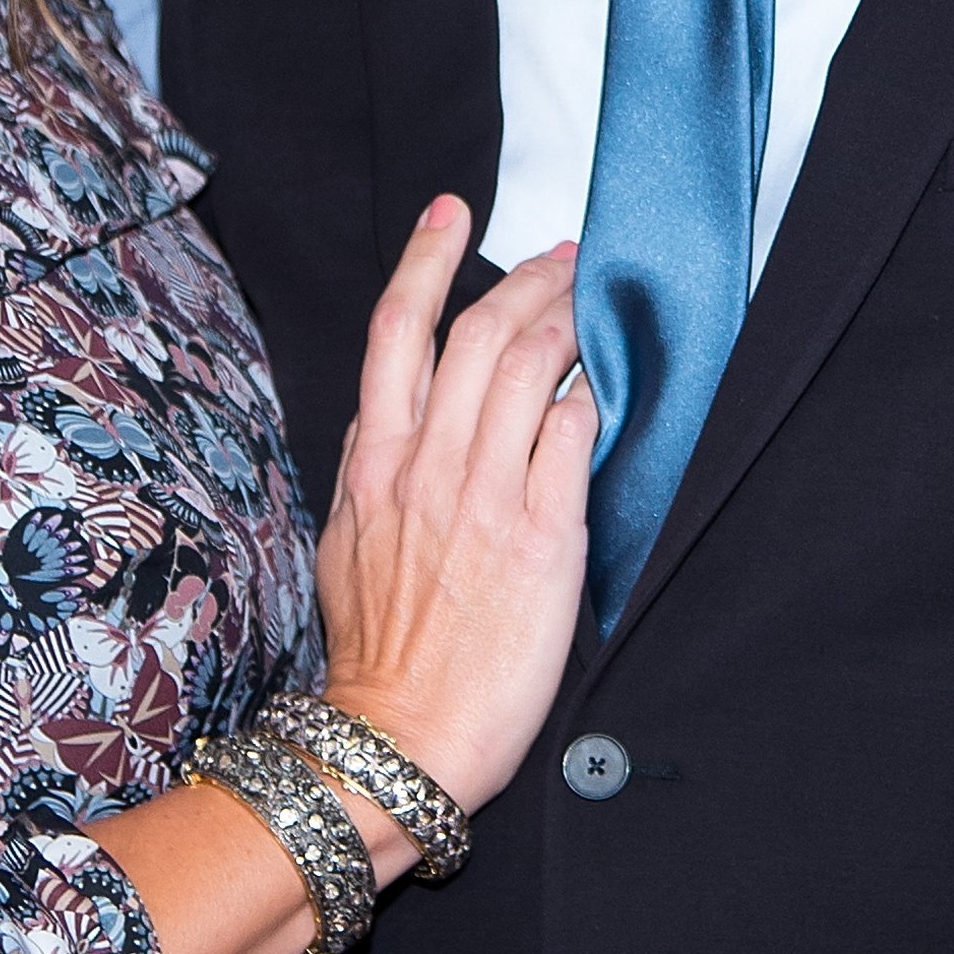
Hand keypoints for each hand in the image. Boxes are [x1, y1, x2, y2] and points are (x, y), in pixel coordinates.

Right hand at [313, 197, 594, 815]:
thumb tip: (408, 427)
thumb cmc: (378, 656)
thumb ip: (380, 476)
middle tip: (561, 257)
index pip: (396, 333)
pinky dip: (588, 399)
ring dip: (567, 321)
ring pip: (527, 369)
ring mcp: (483, 498)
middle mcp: (426, 468)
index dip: (425, 260)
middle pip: (476, 334)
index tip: (450, 214)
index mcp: (374, 464)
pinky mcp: (540, 539)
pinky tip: (605, 387)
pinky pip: (570, 440)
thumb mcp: (349, 545)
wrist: (399, 740)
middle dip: (525, 280)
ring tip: (591, 300)